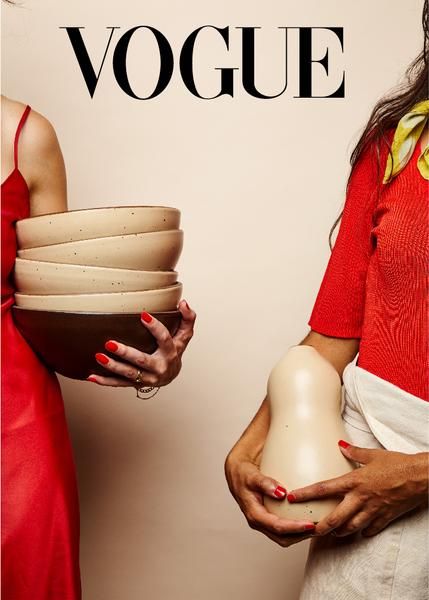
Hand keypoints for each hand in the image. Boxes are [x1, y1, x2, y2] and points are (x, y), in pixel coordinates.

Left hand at [87, 299, 195, 388]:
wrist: (172, 375)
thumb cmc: (175, 350)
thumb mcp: (184, 335)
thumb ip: (188, 317)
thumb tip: (183, 302)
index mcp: (171, 352)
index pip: (164, 339)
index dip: (155, 327)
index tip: (143, 315)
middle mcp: (160, 367)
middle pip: (142, 360)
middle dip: (126, 353)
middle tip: (109, 343)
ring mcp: (147, 378)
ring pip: (129, 373)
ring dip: (113, 366)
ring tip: (99, 356)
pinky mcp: (136, 384)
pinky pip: (119, 384)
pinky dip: (105, 382)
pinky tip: (91, 376)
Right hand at [225, 451, 317, 546]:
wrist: (237, 472)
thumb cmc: (243, 474)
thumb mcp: (252, 476)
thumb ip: (265, 483)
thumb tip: (280, 492)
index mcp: (254, 514)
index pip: (277, 526)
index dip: (294, 527)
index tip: (310, 524)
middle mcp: (259, 522)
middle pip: (282, 537)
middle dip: (301, 536)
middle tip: (319, 528)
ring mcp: (264, 522)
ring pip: (284, 537)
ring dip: (300, 535)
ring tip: (317, 527)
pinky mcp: (269, 519)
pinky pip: (284, 529)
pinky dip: (296, 528)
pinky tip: (307, 520)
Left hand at [286, 440, 428, 537]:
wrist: (420, 477)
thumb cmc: (397, 463)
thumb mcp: (373, 454)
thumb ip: (354, 451)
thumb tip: (339, 444)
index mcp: (354, 481)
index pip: (324, 488)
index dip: (306, 494)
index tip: (292, 497)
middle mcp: (360, 498)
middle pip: (335, 518)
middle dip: (321, 526)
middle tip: (309, 529)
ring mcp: (373, 511)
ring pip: (351, 528)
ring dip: (339, 531)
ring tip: (331, 532)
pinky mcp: (385, 518)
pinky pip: (370, 530)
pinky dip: (362, 532)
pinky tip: (358, 532)